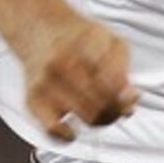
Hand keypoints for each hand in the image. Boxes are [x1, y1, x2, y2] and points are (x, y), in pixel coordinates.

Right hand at [17, 4, 139, 140]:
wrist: (38, 27)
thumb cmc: (78, 38)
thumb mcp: (110, 42)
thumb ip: (124, 70)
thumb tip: (130, 100)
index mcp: (87, 45)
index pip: (116, 82)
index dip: (127, 95)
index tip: (128, 97)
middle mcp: (65, 62)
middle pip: (104, 103)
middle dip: (115, 110)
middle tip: (116, 108)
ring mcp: (47, 81)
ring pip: (87, 118)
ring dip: (100, 121)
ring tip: (100, 112)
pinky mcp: (33, 98)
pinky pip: (53, 128)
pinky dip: (67, 135)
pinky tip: (73, 129)